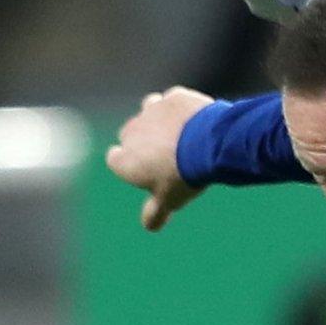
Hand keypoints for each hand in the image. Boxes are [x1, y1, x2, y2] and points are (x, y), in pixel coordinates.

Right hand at [106, 87, 213, 230]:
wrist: (209, 145)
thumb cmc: (184, 176)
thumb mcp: (169, 200)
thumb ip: (155, 213)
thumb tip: (150, 226)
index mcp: (123, 159)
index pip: (116, 159)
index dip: (131, 164)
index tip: (147, 170)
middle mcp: (132, 132)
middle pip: (130, 133)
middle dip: (144, 141)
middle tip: (168, 153)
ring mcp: (152, 111)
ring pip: (148, 109)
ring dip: (158, 118)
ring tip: (178, 132)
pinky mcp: (174, 97)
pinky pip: (174, 100)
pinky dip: (181, 108)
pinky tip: (194, 118)